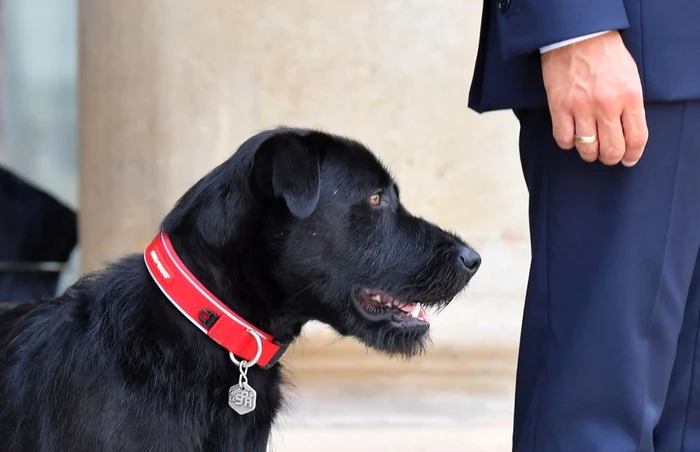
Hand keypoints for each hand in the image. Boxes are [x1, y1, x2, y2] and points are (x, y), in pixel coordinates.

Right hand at [541, 31, 647, 165]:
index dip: (633, 154)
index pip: (636, 138)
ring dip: (590, 154)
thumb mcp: (630, 77)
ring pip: (587, 149)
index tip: (628, 159)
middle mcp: (606, 105)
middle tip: (608, 155)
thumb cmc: (605, 54)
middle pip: (612, 149)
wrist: (577, 37)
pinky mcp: (559, 107)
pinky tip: (571, 136)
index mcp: (629, 96)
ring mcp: (581, 108)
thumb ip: (631, 105)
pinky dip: (568, 143)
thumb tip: (628, 132)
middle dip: (611, 158)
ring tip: (590, 148)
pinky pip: (564, 139)